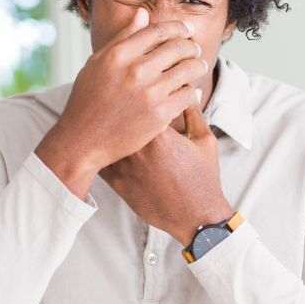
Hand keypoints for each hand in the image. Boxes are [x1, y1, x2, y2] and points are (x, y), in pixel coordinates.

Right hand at [35, 7, 210, 198]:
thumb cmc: (88, 100)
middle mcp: (135, 70)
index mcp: (118, 54)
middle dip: (191, 46)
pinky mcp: (159, 115)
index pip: (158, 31)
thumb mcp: (98, 63)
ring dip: (197, 65)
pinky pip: (188, 95)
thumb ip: (123, 38)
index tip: (187, 29)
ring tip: (198, 66)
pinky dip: (193, 92)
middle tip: (195, 49)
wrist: (83, 140)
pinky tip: (192, 92)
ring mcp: (149, 93)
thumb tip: (144, 14)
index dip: (178, 27)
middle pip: (178, 47)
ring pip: (189, 69)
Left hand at [99, 102, 233, 246]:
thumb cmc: (203, 178)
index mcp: (160, 133)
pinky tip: (103, 141)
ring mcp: (124, 165)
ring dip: (106, 125)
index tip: (144, 88)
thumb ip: (192, 112)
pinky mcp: (116, 182)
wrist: (195, 215)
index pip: (143, 99)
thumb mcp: (204, 140)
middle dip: (121, 105)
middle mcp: (138, 147)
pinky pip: (100, 158)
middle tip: (121, 97)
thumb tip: (185, 90)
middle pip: (119, 114)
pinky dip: (100, 148)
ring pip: (104, 134)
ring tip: (107, 116)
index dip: (142, 91)